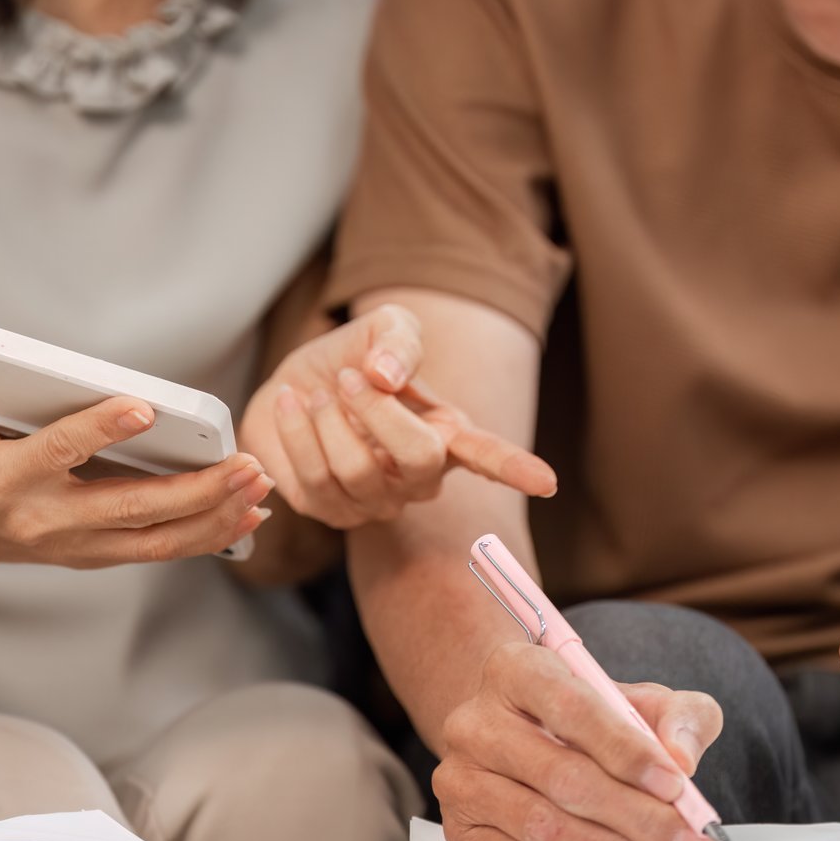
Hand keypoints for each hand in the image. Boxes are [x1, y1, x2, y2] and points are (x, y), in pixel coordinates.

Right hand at [0, 291, 271, 571]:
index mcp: (4, 479)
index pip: (59, 452)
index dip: (101, 430)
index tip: (145, 408)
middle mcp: (45, 520)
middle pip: (129, 509)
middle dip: (194, 490)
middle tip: (244, 463)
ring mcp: (75, 544)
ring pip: (155, 540)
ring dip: (214, 515)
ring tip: (258, 484)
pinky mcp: (97, 554)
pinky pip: (160, 550)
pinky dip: (208, 536)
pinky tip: (248, 514)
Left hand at [241, 304, 557, 528]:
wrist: (293, 385)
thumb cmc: (352, 362)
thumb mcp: (382, 329)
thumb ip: (396, 340)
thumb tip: (385, 375)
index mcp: (448, 434)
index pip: (487, 456)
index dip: (515, 468)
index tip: (546, 482)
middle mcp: (419, 478)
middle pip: (418, 457)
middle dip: (376, 410)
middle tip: (350, 376)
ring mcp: (375, 501)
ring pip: (354, 468)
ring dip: (326, 418)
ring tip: (317, 394)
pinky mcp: (329, 510)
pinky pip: (311, 478)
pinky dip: (295, 431)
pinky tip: (294, 407)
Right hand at [434, 642, 723, 840]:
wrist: (522, 735)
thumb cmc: (589, 719)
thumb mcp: (642, 699)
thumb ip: (679, 716)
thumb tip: (681, 759)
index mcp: (515, 669)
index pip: (571, 706)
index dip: (625, 749)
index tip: (675, 783)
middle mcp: (474, 722)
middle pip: (560, 775)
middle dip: (636, 815)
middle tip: (688, 839)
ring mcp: (459, 777)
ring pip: (542, 824)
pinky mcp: (459, 827)